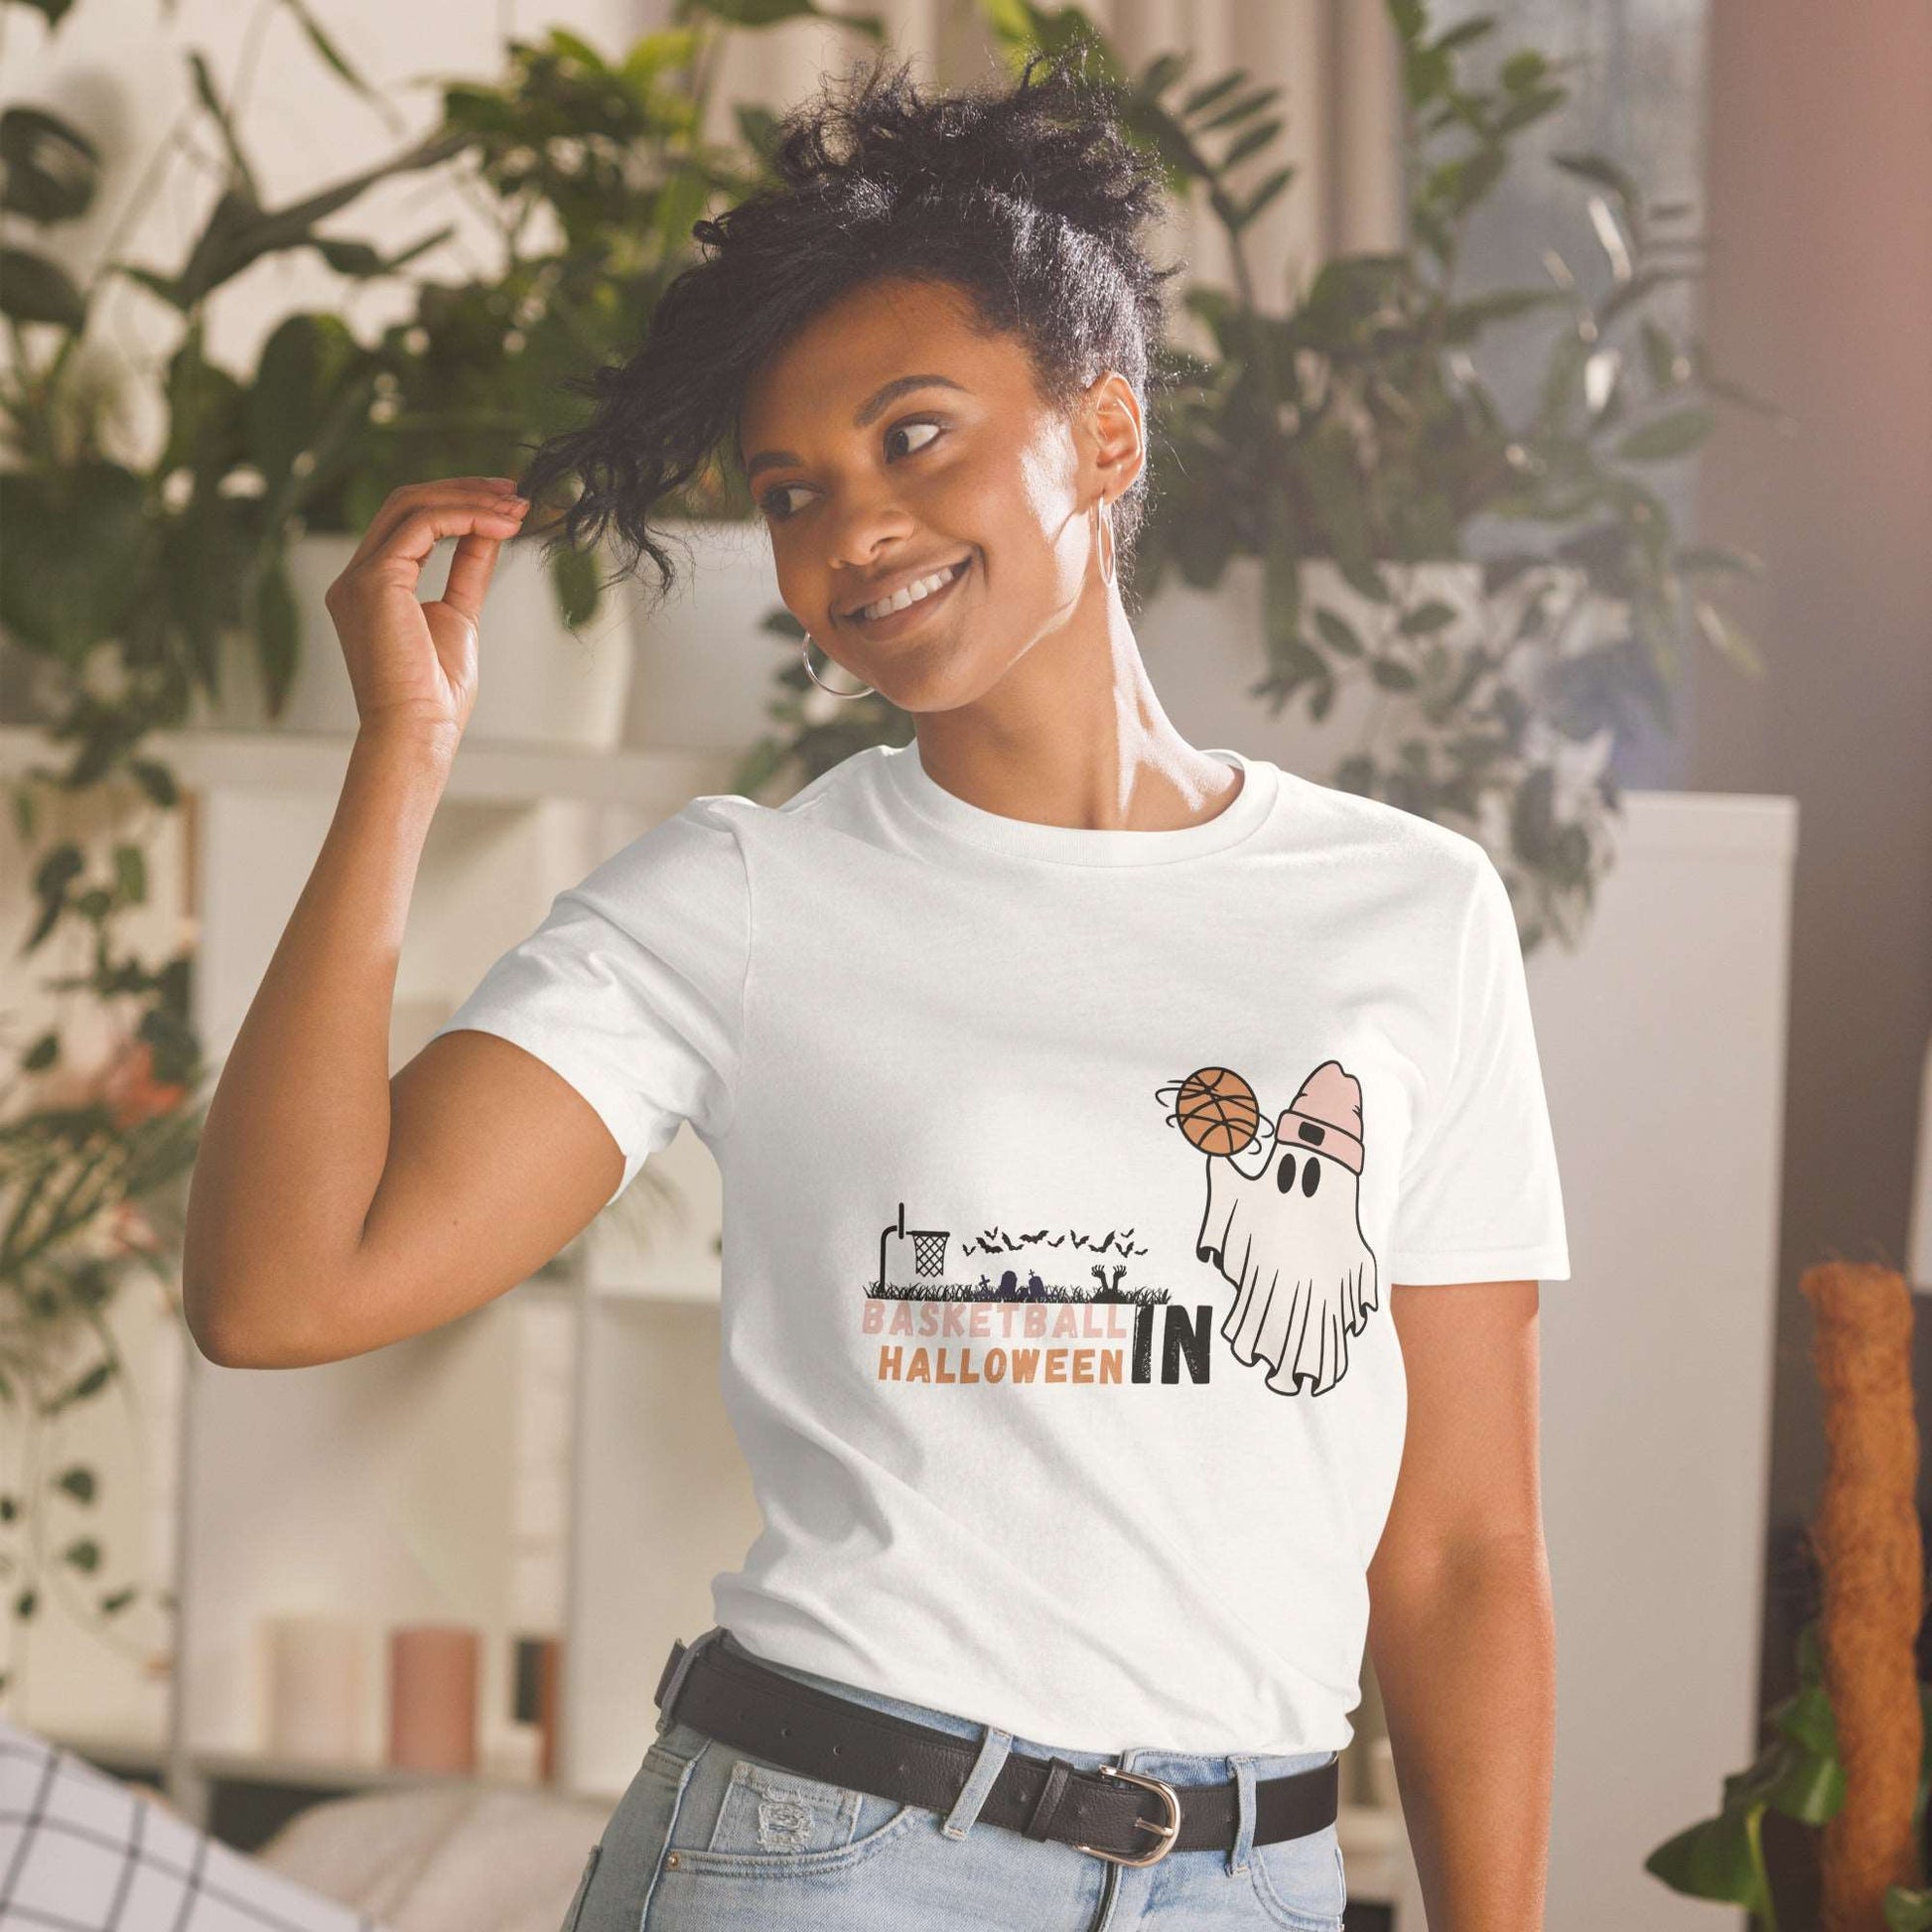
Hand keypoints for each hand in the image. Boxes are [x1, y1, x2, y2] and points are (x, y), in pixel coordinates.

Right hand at [322, 477, 530, 743]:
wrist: (417, 731)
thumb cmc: (435, 694)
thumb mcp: (459, 616)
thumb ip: (467, 570)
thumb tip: (491, 530)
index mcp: (371, 586)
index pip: (410, 523)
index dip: (458, 503)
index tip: (505, 502)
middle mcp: (355, 576)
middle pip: (406, 503)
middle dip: (465, 490)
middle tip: (516, 491)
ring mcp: (358, 576)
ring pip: (412, 506)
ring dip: (471, 499)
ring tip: (517, 506)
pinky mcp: (374, 580)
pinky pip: (422, 524)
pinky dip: (466, 517)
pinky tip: (503, 525)